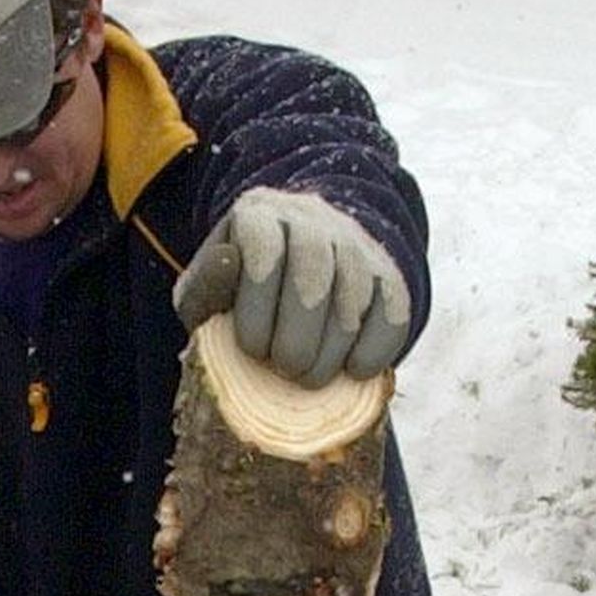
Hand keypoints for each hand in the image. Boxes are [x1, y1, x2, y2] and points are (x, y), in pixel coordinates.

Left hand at [171, 188, 411, 386]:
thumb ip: (204, 287)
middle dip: (295, 347)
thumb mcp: (207, 289)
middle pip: (312, 287)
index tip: (251, 349)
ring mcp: (357, 246)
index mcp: (260, 218)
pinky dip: (372, 355)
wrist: (300, 260)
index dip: (257, 317)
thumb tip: (228, 263)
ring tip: (309, 378)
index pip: (264, 261)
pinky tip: (351, 372)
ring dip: (330, 358)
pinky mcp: (389, 276)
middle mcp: (313, 222)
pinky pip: (391, 319)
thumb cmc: (241, 290)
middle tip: (284, 370)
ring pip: (352, 308)